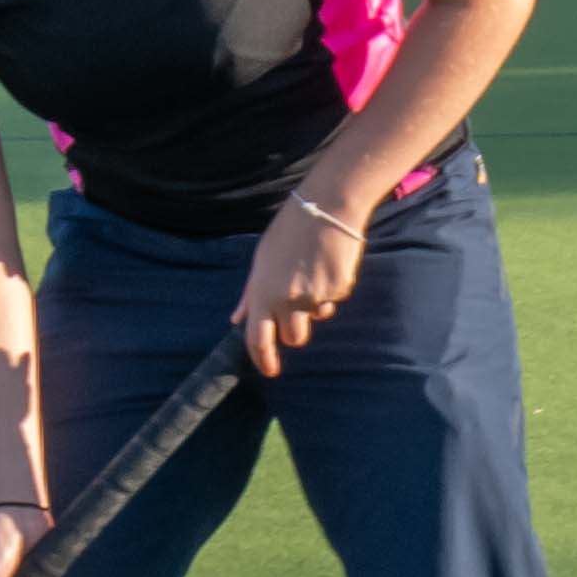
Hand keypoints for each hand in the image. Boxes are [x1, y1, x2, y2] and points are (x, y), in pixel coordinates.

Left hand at [238, 182, 369, 375]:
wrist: (327, 205)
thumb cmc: (289, 229)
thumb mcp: (262, 259)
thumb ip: (251, 294)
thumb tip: (237, 319)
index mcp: (263, 291)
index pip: (257, 339)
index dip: (263, 359)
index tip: (269, 371)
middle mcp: (287, 299)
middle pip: (294, 338)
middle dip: (295, 331)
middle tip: (297, 306)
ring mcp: (315, 296)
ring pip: (317, 318)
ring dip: (314, 308)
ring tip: (313, 273)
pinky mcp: (339, 289)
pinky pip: (334, 299)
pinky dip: (331, 288)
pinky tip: (328, 263)